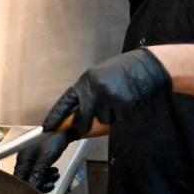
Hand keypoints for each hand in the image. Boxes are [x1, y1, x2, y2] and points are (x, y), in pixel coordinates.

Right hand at [13, 132, 67, 191]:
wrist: (64, 127)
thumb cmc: (54, 136)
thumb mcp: (46, 157)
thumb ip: (38, 173)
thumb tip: (34, 187)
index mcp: (22, 158)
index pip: (19, 179)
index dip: (30, 187)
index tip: (41, 190)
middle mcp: (24, 159)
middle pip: (27, 179)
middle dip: (40, 183)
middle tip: (50, 184)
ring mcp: (30, 158)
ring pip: (34, 175)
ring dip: (45, 179)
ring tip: (54, 176)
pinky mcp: (37, 158)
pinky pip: (39, 170)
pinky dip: (46, 173)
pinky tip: (53, 172)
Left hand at [43, 48, 170, 138]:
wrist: (146, 65)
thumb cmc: (122, 70)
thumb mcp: (98, 77)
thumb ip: (87, 93)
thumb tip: (76, 113)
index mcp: (85, 82)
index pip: (65, 102)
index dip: (55, 116)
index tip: (47, 127)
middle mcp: (95, 90)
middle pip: (82, 119)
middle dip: (84, 126)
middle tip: (86, 128)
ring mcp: (109, 98)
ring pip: (103, 120)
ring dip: (110, 115)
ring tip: (118, 100)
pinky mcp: (123, 105)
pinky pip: (118, 119)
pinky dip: (122, 114)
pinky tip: (127, 101)